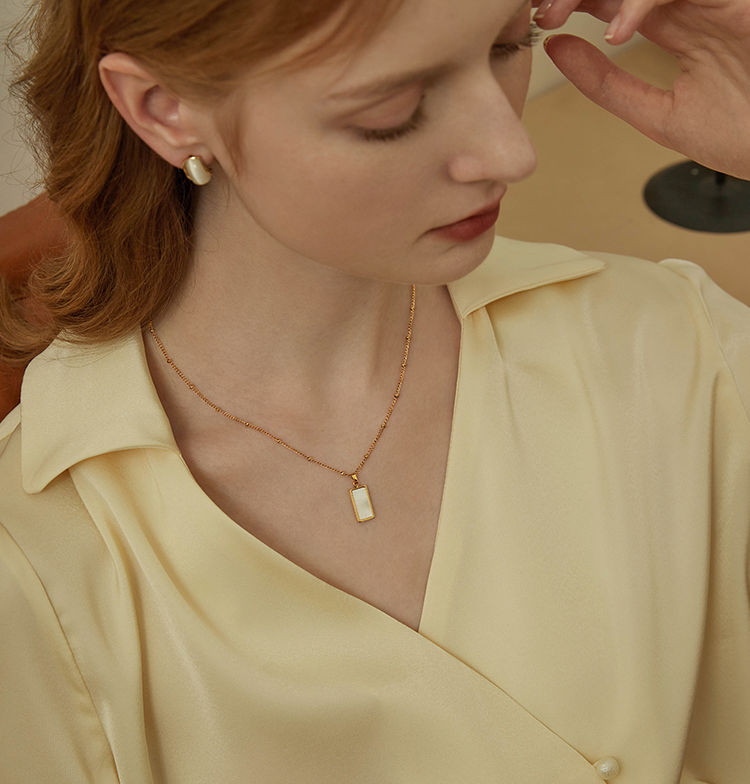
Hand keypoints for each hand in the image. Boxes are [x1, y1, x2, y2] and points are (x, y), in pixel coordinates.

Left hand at [533, 0, 749, 178]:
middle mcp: (700, 2)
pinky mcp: (740, 2)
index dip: (577, 0)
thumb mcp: (660, 115)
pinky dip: (644, 0)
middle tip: (541, 10)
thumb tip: (560, 51)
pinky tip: (618, 33)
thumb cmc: (746, 136)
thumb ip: (610, 85)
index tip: (538, 21)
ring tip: (560, 13)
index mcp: (683, 24)